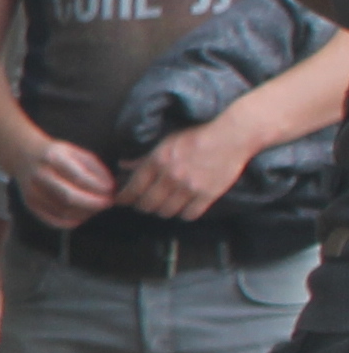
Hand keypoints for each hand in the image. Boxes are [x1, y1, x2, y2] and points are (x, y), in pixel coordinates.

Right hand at [16, 140, 119, 229]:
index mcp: (52, 157)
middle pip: (69, 197)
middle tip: (107, 203)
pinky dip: (70, 222)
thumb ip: (94, 168)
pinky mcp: (30, 204)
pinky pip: (52, 220)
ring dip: (84, 213)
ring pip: (62, 210)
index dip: (97, 187)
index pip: (78, 177)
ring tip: (96, 209)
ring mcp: (32, 191)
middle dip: (93, 203)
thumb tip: (110, 187)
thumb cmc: (56, 155)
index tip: (111, 190)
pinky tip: (81, 217)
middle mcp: (39, 175)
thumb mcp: (76, 152)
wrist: (23, 156)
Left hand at [121, 100, 273, 219]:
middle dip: (142, 206)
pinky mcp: (208, 195)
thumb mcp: (166, 142)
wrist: (231, 137)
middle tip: (144, 204)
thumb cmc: (197, 137)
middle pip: (147, 204)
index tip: (121, 201)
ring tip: (164, 206)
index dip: (124, 198)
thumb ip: (144, 157)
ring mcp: (189, 187)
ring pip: (166, 212)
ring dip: (162, 211)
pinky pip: (189, 215)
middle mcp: (170, 176)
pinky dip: (184, 214)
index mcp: (157, 161)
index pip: (133, 188)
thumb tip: (123, 166)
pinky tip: (184, 208)